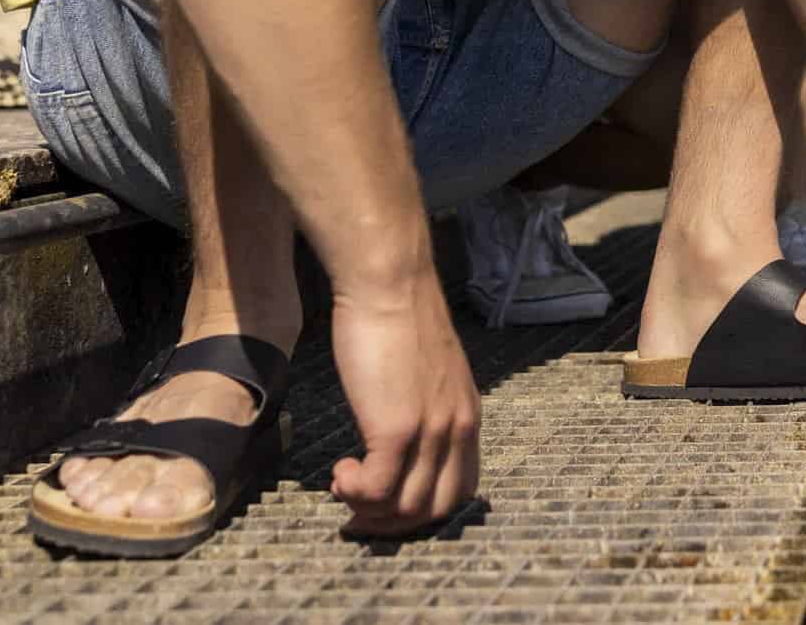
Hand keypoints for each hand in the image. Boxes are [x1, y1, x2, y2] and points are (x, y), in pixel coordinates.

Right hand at [329, 261, 480, 532]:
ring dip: (368, 508)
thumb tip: (396, 438)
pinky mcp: (397, 428)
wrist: (389, 282)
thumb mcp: (425, 372)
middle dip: (394, 522)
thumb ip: (423, 406)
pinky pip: (378, 490)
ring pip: (406, 508)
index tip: (387, 500)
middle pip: (436, 509)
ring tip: (344, 481)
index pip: (459, 490)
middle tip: (358, 507)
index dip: (420, 508)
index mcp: (466, 415)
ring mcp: (430, 431)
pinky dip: (355, 492)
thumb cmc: (397, 317)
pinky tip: (340, 471)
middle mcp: (457, 428)